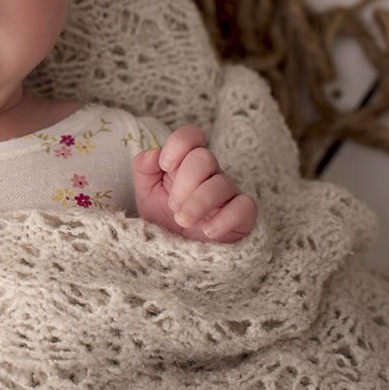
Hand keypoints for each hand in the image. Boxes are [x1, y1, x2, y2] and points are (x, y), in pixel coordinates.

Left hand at [132, 125, 256, 242]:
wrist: (179, 253)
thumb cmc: (165, 218)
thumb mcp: (146, 193)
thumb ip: (143, 168)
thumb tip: (153, 152)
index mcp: (186, 162)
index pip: (191, 136)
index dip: (179, 144)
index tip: (165, 166)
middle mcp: (210, 173)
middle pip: (204, 158)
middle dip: (185, 182)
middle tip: (173, 206)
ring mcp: (229, 192)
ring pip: (222, 183)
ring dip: (198, 203)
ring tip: (182, 221)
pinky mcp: (244, 214)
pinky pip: (245, 206)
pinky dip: (225, 219)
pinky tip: (208, 231)